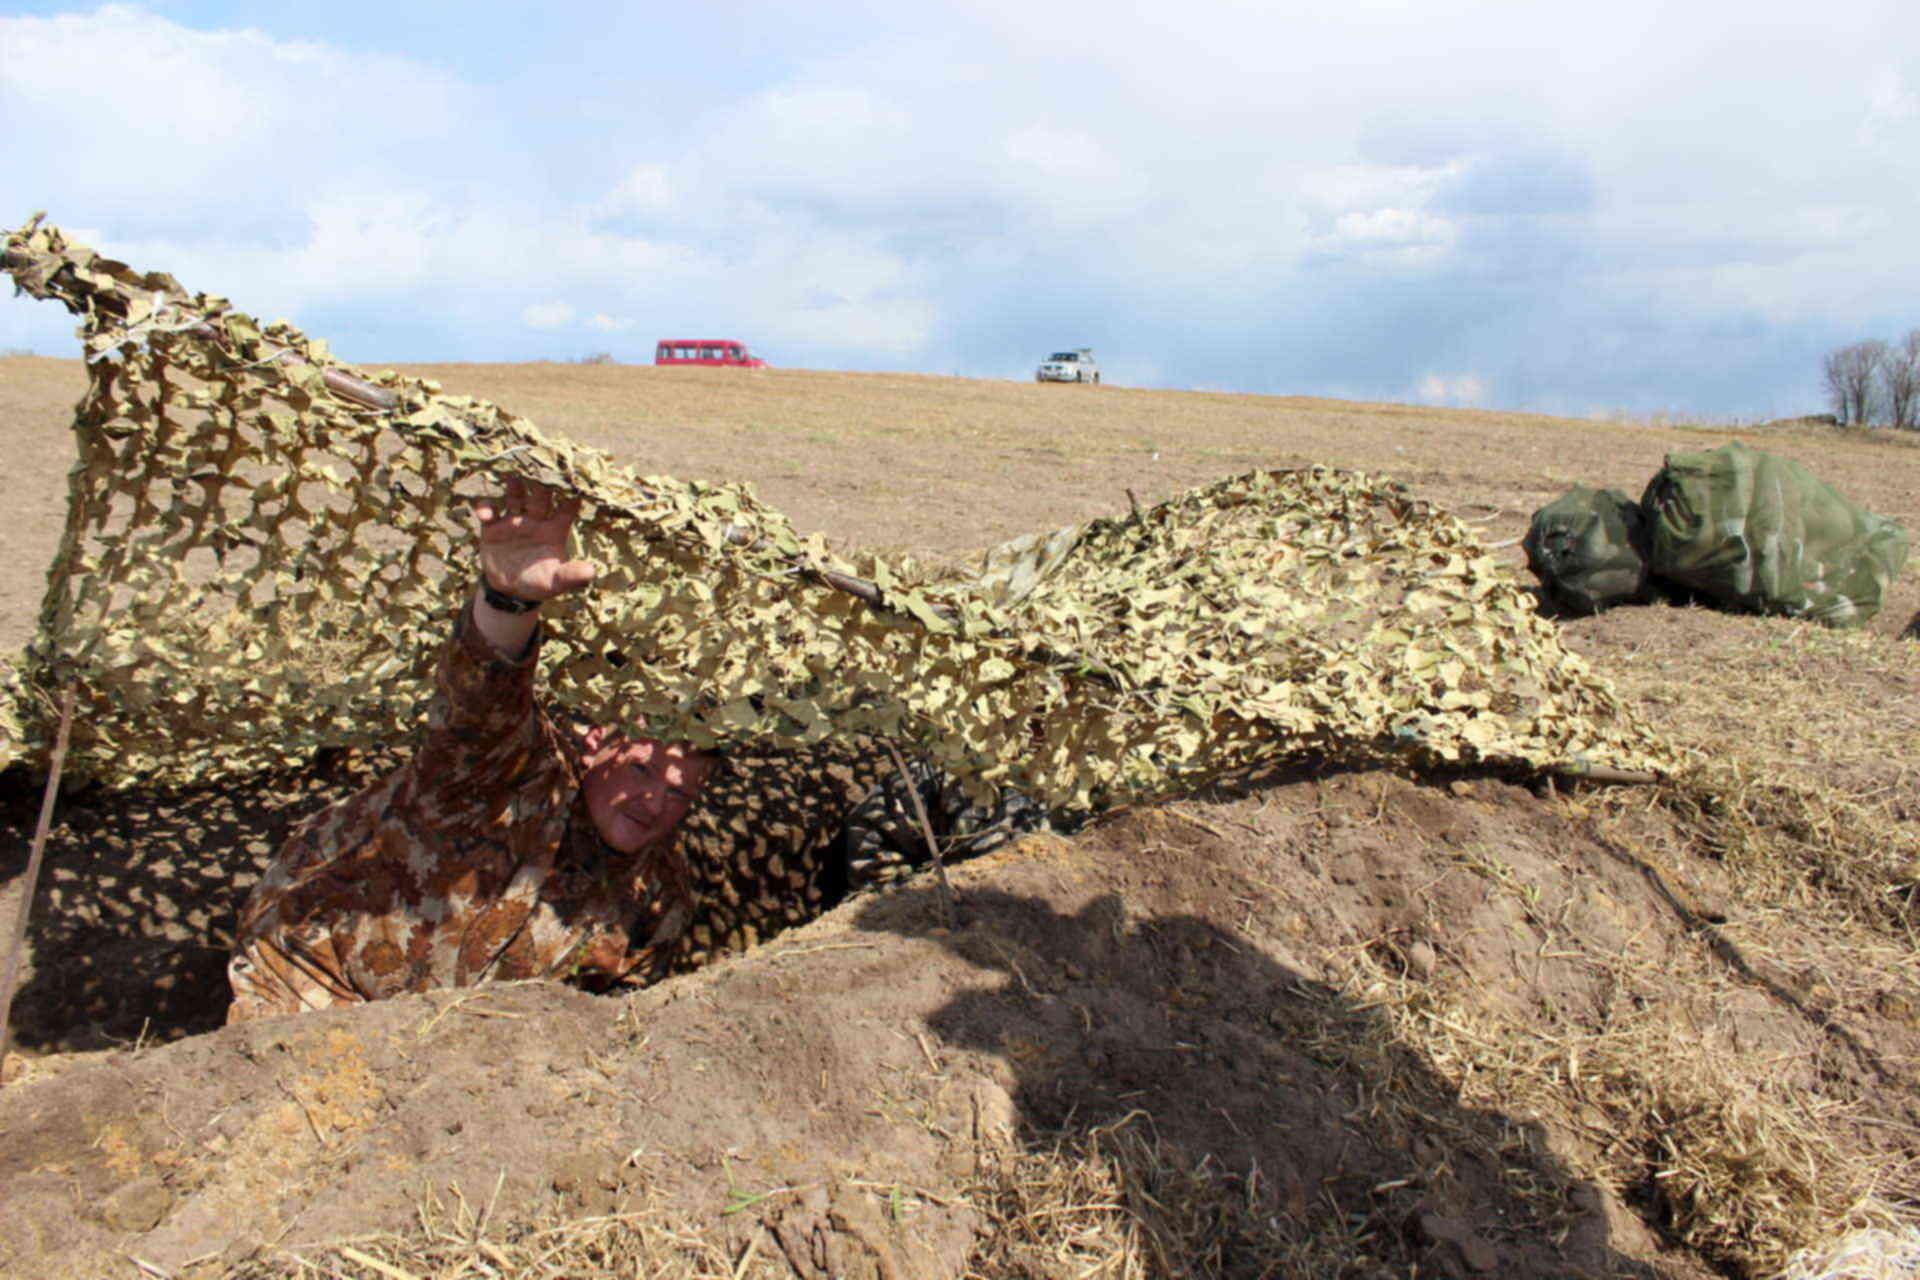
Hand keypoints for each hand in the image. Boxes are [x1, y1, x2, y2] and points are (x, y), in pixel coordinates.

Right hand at [472, 477, 596, 603]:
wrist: (510, 591)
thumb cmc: (538, 584)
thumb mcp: (555, 582)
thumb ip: (571, 576)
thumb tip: (591, 572)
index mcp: (555, 530)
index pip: (567, 508)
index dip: (572, 496)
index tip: (576, 480)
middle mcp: (537, 520)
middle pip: (541, 496)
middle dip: (542, 483)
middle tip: (543, 466)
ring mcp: (514, 521)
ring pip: (515, 497)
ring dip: (514, 487)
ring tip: (513, 476)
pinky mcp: (493, 527)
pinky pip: (489, 511)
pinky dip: (486, 509)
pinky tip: (485, 515)